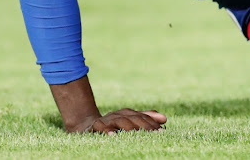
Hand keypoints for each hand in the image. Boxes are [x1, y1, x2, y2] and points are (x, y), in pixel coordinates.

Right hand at [49, 76, 166, 133]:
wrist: (84, 124)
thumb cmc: (111, 124)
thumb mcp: (128, 120)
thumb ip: (145, 118)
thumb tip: (165, 119)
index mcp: (127, 113)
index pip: (142, 117)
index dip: (152, 123)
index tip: (162, 131)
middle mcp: (118, 114)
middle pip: (133, 118)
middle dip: (144, 125)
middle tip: (154, 133)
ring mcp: (106, 119)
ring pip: (119, 120)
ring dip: (128, 126)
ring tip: (137, 132)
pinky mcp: (94, 126)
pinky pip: (101, 127)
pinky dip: (107, 131)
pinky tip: (113, 136)